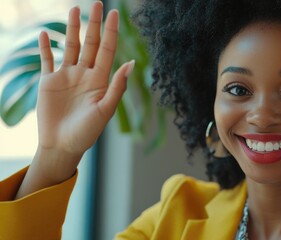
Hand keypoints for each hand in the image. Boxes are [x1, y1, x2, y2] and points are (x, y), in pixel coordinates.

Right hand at [15, 2, 133, 198]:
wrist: (62, 145)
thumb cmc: (87, 132)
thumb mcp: (105, 109)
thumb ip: (117, 86)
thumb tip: (131, 62)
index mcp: (100, 80)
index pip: (107, 50)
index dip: (111, 32)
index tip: (115, 13)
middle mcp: (84, 74)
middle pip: (90, 43)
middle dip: (93, 24)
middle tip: (97, 3)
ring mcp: (66, 76)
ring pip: (70, 46)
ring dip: (71, 29)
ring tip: (74, 9)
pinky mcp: (48, 82)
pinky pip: (47, 60)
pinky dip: (45, 48)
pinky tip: (44, 34)